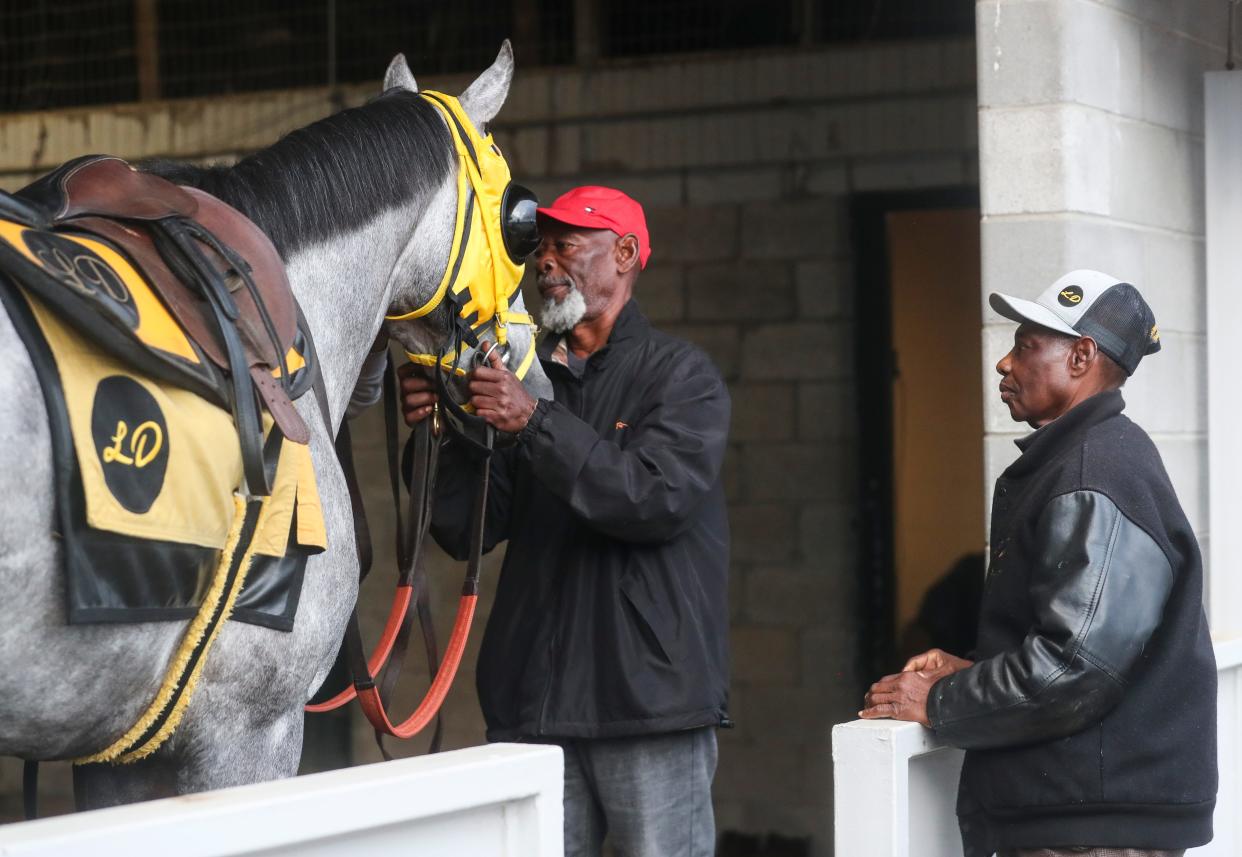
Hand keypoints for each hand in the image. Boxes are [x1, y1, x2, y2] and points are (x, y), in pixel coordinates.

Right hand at [397, 361, 437, 426]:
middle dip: (423, 383)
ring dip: (425, 397)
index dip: (413, 368)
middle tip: (435, 385)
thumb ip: (437, 373)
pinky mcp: (410, 419)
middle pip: (405, 384)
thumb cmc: (442, 396)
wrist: (445, 416)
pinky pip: (409, 416)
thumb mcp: (441, 382)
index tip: (427, 367)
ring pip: (408, 400)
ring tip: (437, 398)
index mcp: (412, 380)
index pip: (403, 371)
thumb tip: (440, 364)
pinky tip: (430, 409)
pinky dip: (420, 412)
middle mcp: (407, 392)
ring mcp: (407, 406)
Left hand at [468, 342, 536, 432]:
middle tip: (482, 391)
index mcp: (503, 377)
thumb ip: (495, 359)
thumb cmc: (516, 393)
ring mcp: (499, 404)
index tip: (476, 379)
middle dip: (475, 390)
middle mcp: (501, 390)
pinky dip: (481, 412)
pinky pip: (479, 412)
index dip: (474, 376)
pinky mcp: (497, 417)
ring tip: (486, 401)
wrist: (529, 413)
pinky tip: (489, 410)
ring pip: (475, 400)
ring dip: (478, 402)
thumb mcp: (508, 374)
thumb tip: (485, 344)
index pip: (478, 372)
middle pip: (473, 386)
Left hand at [858, 649, 972, 725]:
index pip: (885, 680)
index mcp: (906, 676)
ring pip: (875, 698)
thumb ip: (918, 677)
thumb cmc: (940, 693)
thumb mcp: (928, 678)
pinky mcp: (899, 709)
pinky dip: (869, 713)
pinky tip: (864, 715)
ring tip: (865, 708)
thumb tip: (913, 677)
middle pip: (877, 688)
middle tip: (867, 701)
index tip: (875, 692)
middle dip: (870, 695)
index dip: (878, 687)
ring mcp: (898, 697)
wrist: (945, 704)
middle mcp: (899, 685)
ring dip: (868, 703)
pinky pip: (879, 710)